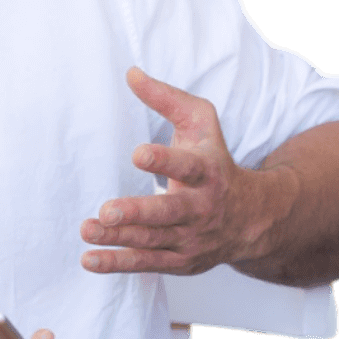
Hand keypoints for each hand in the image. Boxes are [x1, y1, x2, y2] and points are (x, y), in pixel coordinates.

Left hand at [80, 68, 284, 274]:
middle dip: (138, 212)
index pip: (186, 166)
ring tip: (88, 228)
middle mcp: (200, 208)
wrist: (251, 218)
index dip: (164, 160)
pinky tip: (90, 258)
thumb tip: (130, 74)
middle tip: (107, 209)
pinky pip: (145, 263)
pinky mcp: (179, 261)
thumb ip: (167, 99)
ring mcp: (190, 238)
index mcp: (207, 172)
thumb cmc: (215, 162)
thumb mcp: (201, 123)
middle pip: (169, 213)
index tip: (137, 153)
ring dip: (118, 237)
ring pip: (152, 240)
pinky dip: (117, 263)